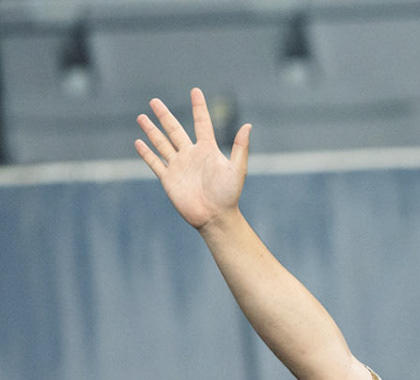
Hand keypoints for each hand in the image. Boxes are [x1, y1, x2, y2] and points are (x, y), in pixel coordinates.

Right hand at [136, 89, 250, 231]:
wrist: (215, 217)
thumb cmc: (229, 194)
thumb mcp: (237, 169)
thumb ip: (240, 147)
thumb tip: (248, 126)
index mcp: (208, 150)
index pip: (202, 123)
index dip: (199, 107)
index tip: (195, 91)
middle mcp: (191, 155)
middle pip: (175, 130)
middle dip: (164, 115)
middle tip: (154, 101)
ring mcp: (178, 166)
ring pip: (162, 143)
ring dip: (151, 130)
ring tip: (141, 117)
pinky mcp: (168, 178)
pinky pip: (155, 162)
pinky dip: (146, 152)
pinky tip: (138, 142)